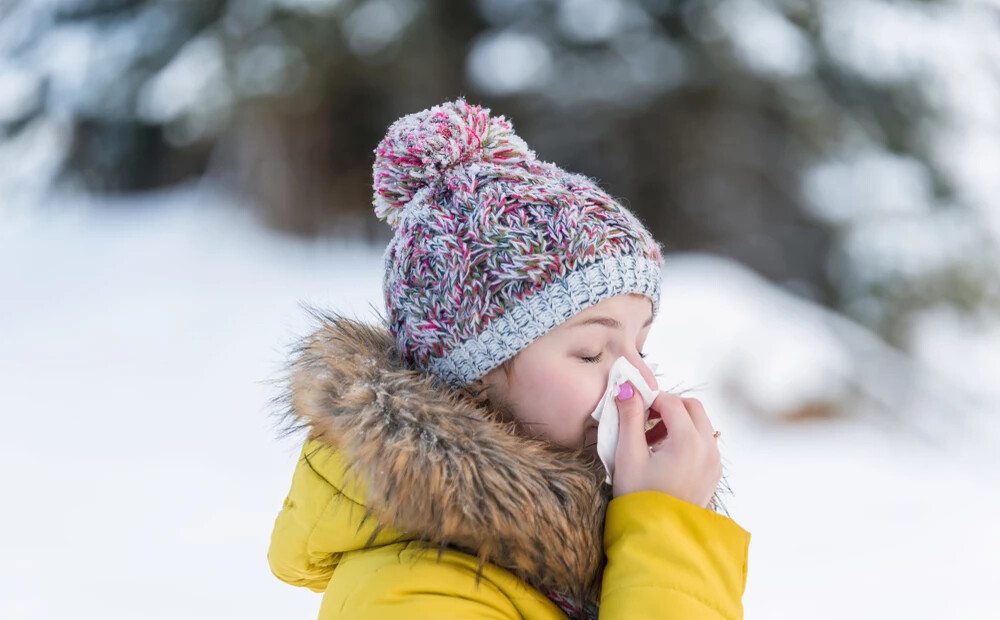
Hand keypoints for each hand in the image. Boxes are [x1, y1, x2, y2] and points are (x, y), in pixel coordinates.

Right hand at [612, 383, 720, 506]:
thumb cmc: (639, 498)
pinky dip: (687, 437)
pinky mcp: (713, 473)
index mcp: (688, 441)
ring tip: (651, 439)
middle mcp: (708, 448)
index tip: (632, 405)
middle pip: (692, 407)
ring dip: (678, 421)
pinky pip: (704, 442)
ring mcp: (714, 461)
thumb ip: (629, 417)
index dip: (650, 398)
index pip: (671, 401)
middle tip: (645, 418)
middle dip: (668, 406)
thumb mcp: (628, 454)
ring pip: (700, 423)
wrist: (657, 536)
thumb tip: (627, 388)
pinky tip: (664, 454)